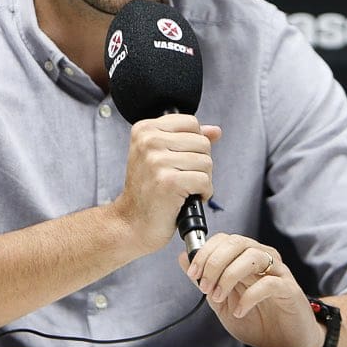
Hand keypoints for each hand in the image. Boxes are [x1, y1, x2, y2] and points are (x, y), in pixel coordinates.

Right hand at [112, 114, 220, 255]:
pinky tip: (187, 198)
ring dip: (202, 180)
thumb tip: (215, 131)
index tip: (180, 160)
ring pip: (206, 162)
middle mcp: (148, 141)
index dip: (194, 144)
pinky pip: (205, 181)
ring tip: (183, 189)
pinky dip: (203, 193)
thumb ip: (188, 138)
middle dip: (199, 164)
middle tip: (181, 178)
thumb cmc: (147, 191)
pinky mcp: (169, 182)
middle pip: (202, 142)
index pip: (191, 123)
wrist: (132, 223)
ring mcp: (157, 161)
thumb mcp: (161, 156)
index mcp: (145, 129)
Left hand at [179, 233, 324, 346]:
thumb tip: (184, 258)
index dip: (205, 253)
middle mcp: (263, 258)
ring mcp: (278, 271)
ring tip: (219, 297)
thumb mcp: (222, 301)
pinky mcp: (289, 289)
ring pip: (252, 256)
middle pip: (237, 242)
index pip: (224, 239)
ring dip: (229, 276)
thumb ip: (206, 279)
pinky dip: (249, 296)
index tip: (193, 274)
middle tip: (204, 286)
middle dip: (214, 262)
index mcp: (245, 257)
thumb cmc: (257, 320)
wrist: (285, 344)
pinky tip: (239, 310)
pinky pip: (269, 283)